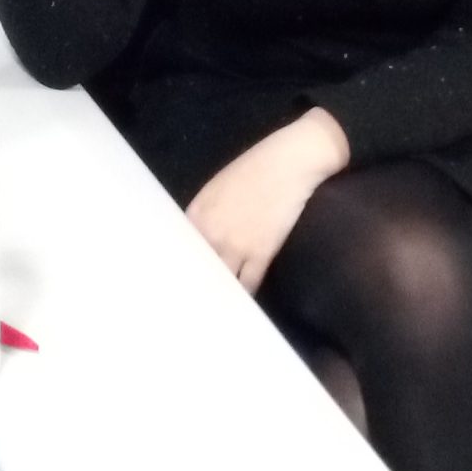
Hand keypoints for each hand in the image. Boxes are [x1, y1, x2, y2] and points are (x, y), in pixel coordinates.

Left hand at [186, 111, 349, 294]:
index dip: (182, 265)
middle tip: (194, 301)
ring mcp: (235, 245)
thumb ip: (206, 213)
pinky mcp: (260, 253)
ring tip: (217, 309)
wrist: (291, 161)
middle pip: (198, 268)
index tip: (181, 279)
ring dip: (220, 293)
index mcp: (197, 212)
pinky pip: (249, 284)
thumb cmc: (257, 166)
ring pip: (221, 280)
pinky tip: (244, 302)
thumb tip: (202, 237)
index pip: (181, 248)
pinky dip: (246, 295)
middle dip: (197, 284)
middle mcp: (210, 232)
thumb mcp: (219, 186)